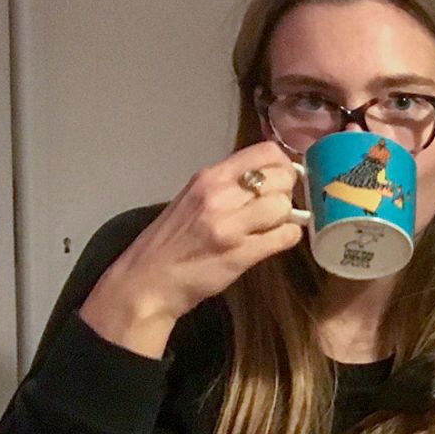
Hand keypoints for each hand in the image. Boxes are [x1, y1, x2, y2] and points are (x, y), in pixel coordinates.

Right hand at [80, 141, 305, 357]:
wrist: (146, 281)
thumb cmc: (171, 241)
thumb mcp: (194, 198)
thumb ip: (229, 185)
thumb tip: (269, 177)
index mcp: (210, 177)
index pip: (267, 152)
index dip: (284, 165)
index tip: (282, 180)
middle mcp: (219, 194)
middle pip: (281, 178)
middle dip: (288, 193)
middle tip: (277, 208)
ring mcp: (229, 225)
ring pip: (284, 207)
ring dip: (286, 218)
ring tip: (272, 227)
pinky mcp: (240, 253)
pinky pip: (285, 237)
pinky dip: (288, 238)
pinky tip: (275, 242)